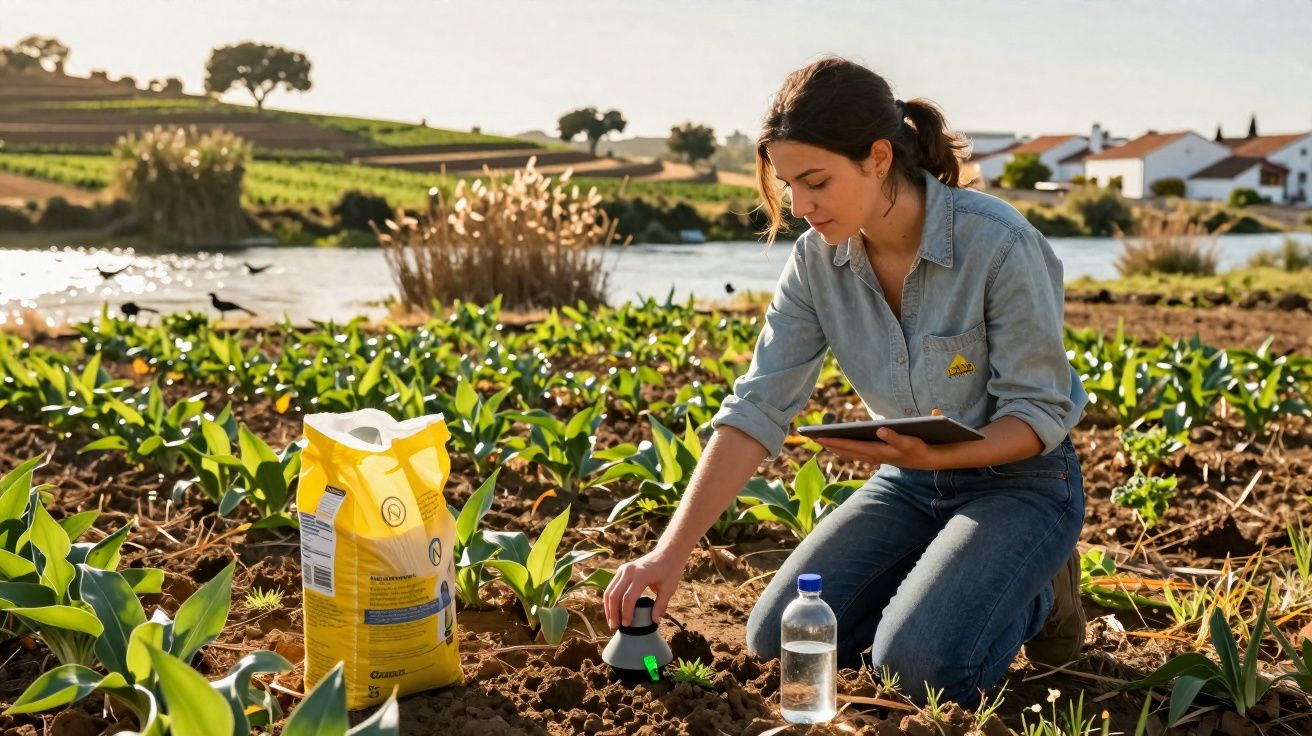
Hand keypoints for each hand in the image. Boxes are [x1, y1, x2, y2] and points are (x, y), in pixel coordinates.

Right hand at [604, 547, 687, 628]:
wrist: (668, 553)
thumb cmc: (670, 570)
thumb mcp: (669, 588)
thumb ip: (661, 605)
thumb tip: (655, 621)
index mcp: (641, 575)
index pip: (628, 597)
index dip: (626, 613)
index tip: (627, 625)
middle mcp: (629, 571)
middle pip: (614, 595)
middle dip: (613, 613)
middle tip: (614, 627)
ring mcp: (623, 569)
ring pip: (609, 590)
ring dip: (608, 608)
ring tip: (612, 622)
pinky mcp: (622, 570)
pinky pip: (612, 586)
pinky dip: (610, 600)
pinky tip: (613, 611)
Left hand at [815, 427, 940, 469]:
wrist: (926, 460)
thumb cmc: (917, 447)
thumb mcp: (908, 441)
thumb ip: (894, 436)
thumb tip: (881, 429)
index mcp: (877, 451)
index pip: (852, 445)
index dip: (836, 441)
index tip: (822, 436)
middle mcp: (873, 456)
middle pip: (847, 450)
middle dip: (831, 443)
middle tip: (814, 437)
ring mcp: (874, 458)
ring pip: (850, 453)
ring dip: (835, 448)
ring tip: (821, 441)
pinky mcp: (877, 457)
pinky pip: (856, 454)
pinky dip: (844, 450)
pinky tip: (837, 447)